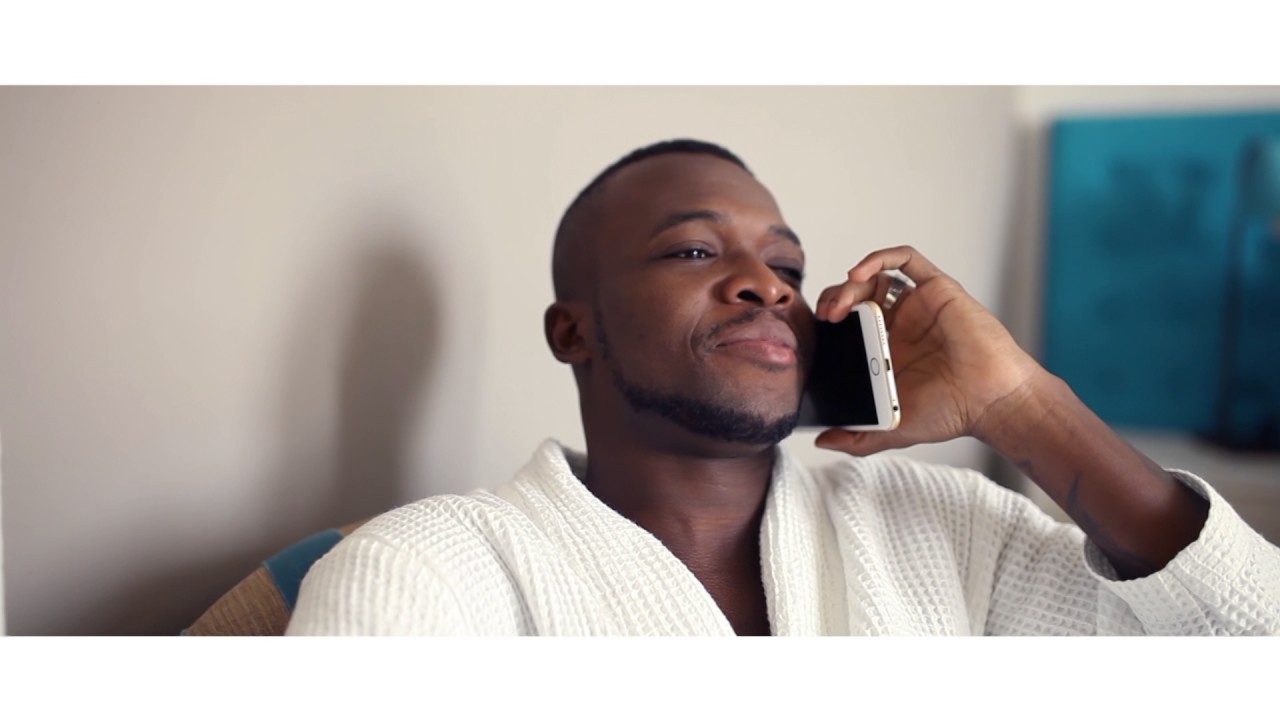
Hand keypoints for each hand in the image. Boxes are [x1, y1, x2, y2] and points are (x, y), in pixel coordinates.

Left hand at [811, 246, 1043, 455]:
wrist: (991, 401)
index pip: (848, 323)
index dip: (829, 322)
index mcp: (887, 349)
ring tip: (839, 305)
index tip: (815, 334)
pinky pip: (906, 259)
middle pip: (856, 297)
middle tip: (826, 318)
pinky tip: (857, 274)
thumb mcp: (892, 430)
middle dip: (834, 301)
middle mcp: (901, 324)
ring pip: (874, 277)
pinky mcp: (937, 288)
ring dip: (850, 284)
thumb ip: (857, 438)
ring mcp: (918, 305)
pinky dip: (879, 257)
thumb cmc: (951, 413)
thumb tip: (821, 441)